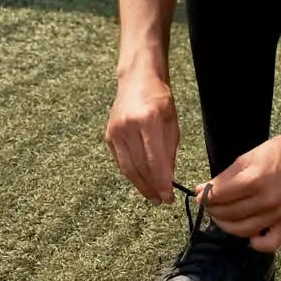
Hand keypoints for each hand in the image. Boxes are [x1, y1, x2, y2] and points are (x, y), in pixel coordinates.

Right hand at [105, 70, 178, 204]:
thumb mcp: (172, 122)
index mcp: (147, 120)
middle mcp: (128, 126)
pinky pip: (120, 160)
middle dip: (151, 187)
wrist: (137, 79)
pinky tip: (140, 181)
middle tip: (161, 201)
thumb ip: (170, 151)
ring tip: (151, 196)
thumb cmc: (159, 99)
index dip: (161, 182)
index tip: (168, 196)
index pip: (154, 160)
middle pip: (139, 166)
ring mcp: (115, 131)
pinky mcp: (108, 135)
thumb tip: (167, 179)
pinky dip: (130, 173)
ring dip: (140, 185)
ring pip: (127, 167)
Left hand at [196, 126, 280, 251]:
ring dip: (226, 225)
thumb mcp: (247, 158)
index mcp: (254, 180)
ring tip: (223, 216)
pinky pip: (269, 244)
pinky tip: (248, 233)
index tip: (201, 195)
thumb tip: (202, 190)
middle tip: (211, 205)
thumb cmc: (277, 152)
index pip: (219, 196)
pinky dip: (255, 243)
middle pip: (228, 214)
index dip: (205, 197)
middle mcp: (266, 200)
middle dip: (213, 210)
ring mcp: (278, 214)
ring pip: (242, 230)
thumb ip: (224, 177)